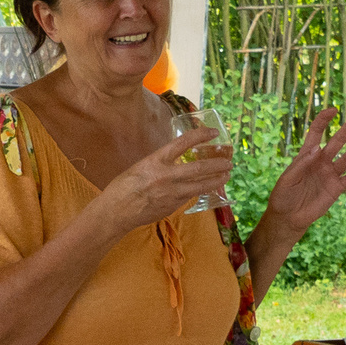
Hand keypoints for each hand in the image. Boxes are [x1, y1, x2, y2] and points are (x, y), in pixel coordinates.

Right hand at [97, 128, 235, 232]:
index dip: (201, 136)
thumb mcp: (141, 166)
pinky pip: (190, 196)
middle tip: (229, 161)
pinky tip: (205, 189)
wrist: (116, 211)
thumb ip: (160, 163)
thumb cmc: (123, 186)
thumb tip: (175, 160)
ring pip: (201, 186)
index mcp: (156, 161)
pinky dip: (199, 191)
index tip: (213, 133)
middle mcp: (167, 176)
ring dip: (216, 180)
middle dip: (218, 164)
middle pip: (200, 168)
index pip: (183, 143)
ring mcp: (172, 193)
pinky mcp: (173, 206)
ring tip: (226, 176)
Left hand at [260, 108, 345, 234]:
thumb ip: (302, 163)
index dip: (324, 121)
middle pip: (336, 142)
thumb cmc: (283, 196)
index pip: (316, 134)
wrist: (288, 218)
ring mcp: (330, 175)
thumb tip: (317, 148)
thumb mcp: (288, 178)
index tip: (333, 110)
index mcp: (306, 156)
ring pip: (345, 158)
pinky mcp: (336, 189)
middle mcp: (321, 162)